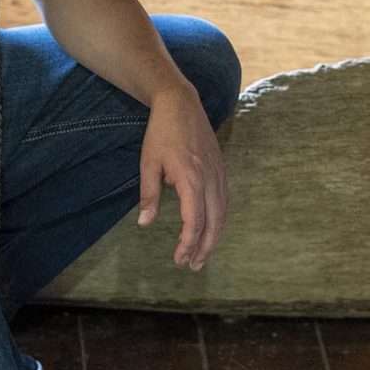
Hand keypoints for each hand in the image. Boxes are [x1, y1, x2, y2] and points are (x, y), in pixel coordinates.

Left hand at [133, 83, 228, 270]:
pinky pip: (225, 200)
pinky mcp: (221, 168)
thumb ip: (148, 194)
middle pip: (213, 222)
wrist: (181, 103)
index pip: (194, 221)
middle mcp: (209, 178)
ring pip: (222, 212)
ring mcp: (218, 173)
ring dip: (214, 236)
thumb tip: (145, 223)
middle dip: (205, 247)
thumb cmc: (161, 132)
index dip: (188, 243)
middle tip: (193, 266)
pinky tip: (212, 228)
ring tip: (203, 254)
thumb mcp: (148, 163)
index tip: (179, 259)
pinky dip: (220, 219)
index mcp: (191, 178)